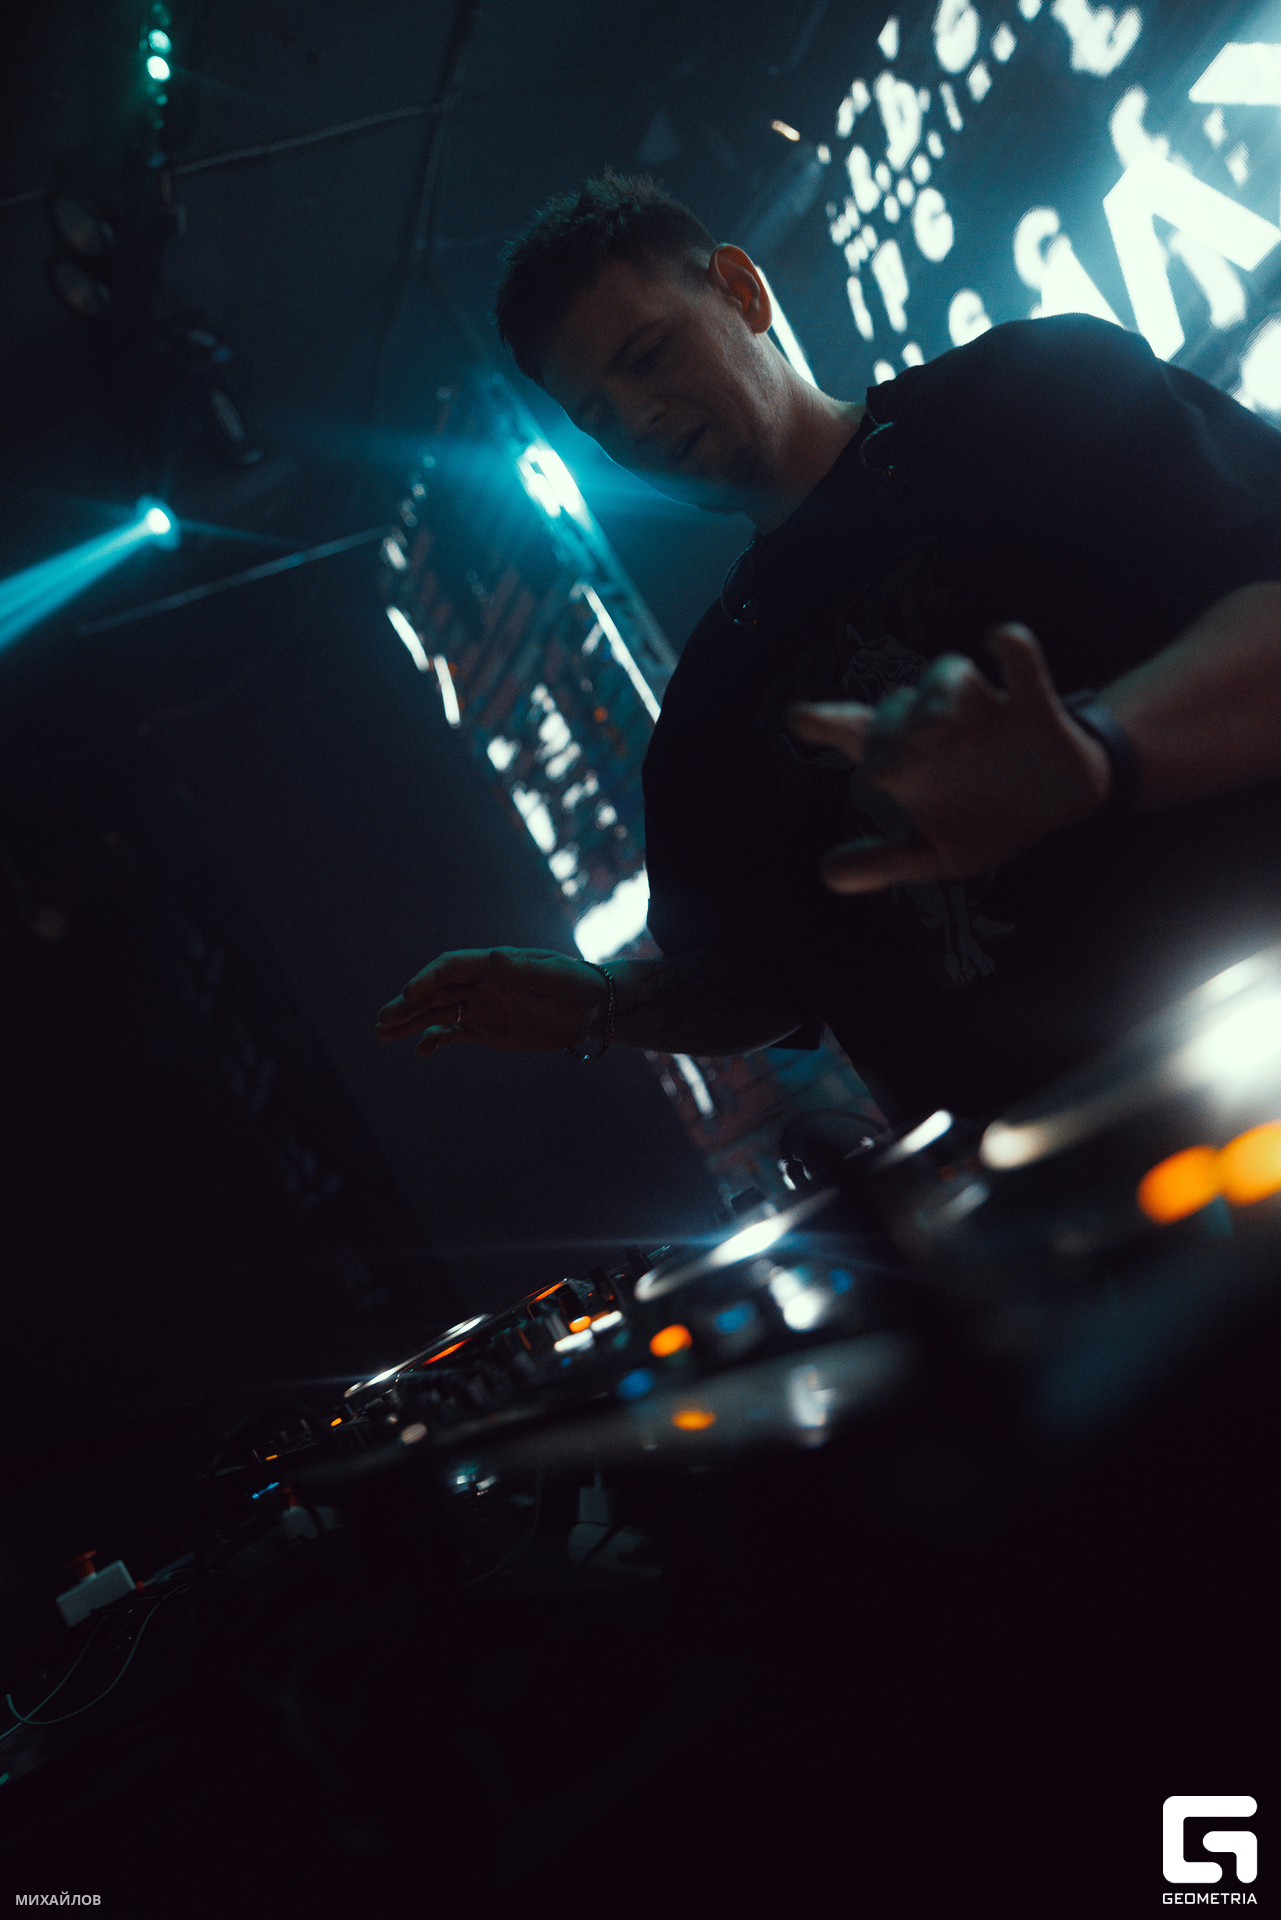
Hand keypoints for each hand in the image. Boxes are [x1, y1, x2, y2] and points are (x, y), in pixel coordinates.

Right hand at [375, 947, 607, 1057]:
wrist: (593, 1008)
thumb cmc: (577, 984)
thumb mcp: (556, 976)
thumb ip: (527, 970)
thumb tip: (495, 957)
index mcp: (493, 965)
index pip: (451, 968)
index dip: (427, 980)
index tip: (409, 995)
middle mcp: (481, 984)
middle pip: (436, 992)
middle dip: (408, 1005)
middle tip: (383, 1020)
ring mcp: (482, 1007)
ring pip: (438, 1013)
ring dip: (411, 1022)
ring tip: (382, 1033)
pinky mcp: (487, 1030)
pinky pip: (454, 1034)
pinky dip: (435, 1041)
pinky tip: (420, 1050)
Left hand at [788, 623, 1111, 892]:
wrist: (1057, 809)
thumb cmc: (983, 822)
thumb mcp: (935, 852)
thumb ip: (884, 862)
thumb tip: (829, 876)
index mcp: (908, 756)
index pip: (856, 732)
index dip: (827, 722)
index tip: (800, 719)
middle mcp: (937, 723)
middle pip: (899, 707)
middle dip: (888, 728)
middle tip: (884, 764)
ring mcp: (984, 709)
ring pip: (949, 675)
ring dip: (938, 691)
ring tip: (934, 721)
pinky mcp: (1031, 705)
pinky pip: (1022, 664)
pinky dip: (1013, 649)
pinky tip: (999, 639)